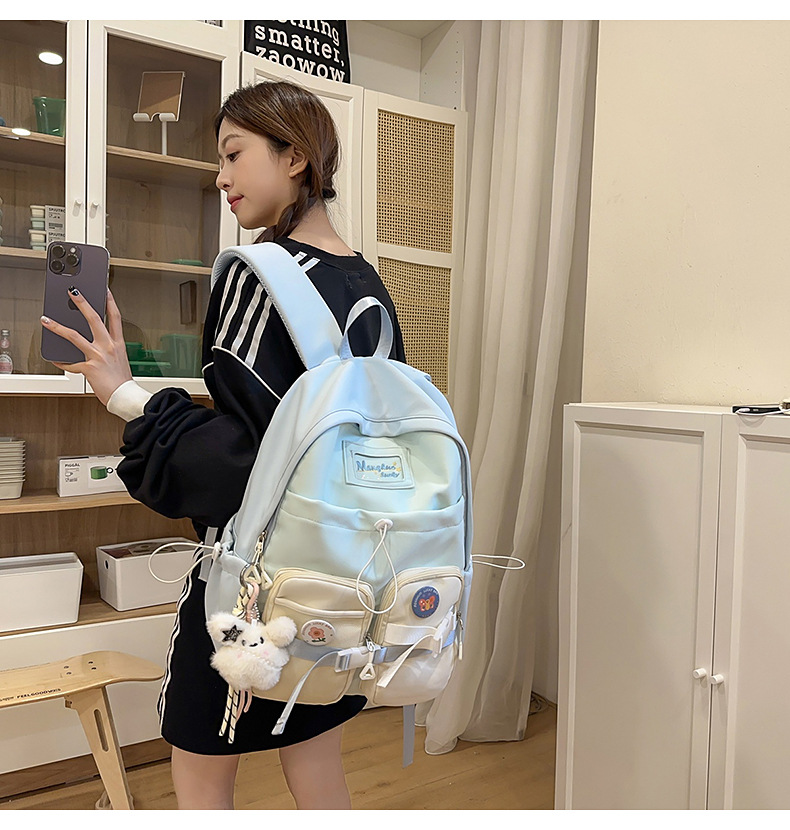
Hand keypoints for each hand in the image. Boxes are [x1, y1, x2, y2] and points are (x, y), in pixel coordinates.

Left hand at [41, 287, 132, 405]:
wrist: (124, 396)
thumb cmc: (122, 381)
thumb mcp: (119, 360)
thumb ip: (107, 350)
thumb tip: (93, 345)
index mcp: (118, 344)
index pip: (115, 317)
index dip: (110, 301)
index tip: (104, 290)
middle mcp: (108, 347)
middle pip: (94, 319)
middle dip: (82, 303)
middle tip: (73, 292)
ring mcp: (98, 356)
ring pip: (75, 336)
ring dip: (58, 327)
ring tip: (47, 320)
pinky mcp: (88, 368)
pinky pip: (70, 363)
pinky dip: (62, 361)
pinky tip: (55, 358)